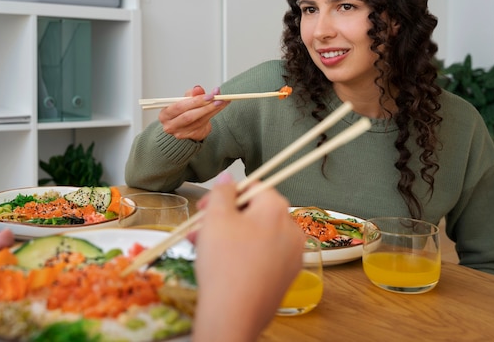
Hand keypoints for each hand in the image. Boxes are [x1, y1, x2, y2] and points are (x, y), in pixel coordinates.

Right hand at [158, 86, 229, 140]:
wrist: (185, 126)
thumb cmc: (183, 111)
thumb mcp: (185, 100)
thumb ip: (191, 94)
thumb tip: (198, 89)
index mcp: (165, 114)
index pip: (179, 107)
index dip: (195, 101)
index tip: (209, 95)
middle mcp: (171, 126)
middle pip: (189, 116)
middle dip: (205, 107)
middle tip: (218, 99)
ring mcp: (181, 133)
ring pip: (199, 121)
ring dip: (213, 110)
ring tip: (222, 101)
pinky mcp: (192, 136)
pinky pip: (205, 125)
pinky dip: (214, 114)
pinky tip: (221, 107)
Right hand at [192, 174, 304, 341]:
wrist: (234, 316)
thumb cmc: (224, 263)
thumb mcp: (215, 218)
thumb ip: (221, 192)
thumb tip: (228, 177)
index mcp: (277, 209)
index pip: (254, 187)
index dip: (227, 193)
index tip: (206, 206)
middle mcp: (292, 229)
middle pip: (256, 212)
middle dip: (225, 217)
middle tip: (201, 228)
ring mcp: (292, 255)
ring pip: (258, 235)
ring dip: (230, 236)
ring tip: (203, 247)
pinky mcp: (287, 277)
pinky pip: (264, 255)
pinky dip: (244, 254)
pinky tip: (222, 264)